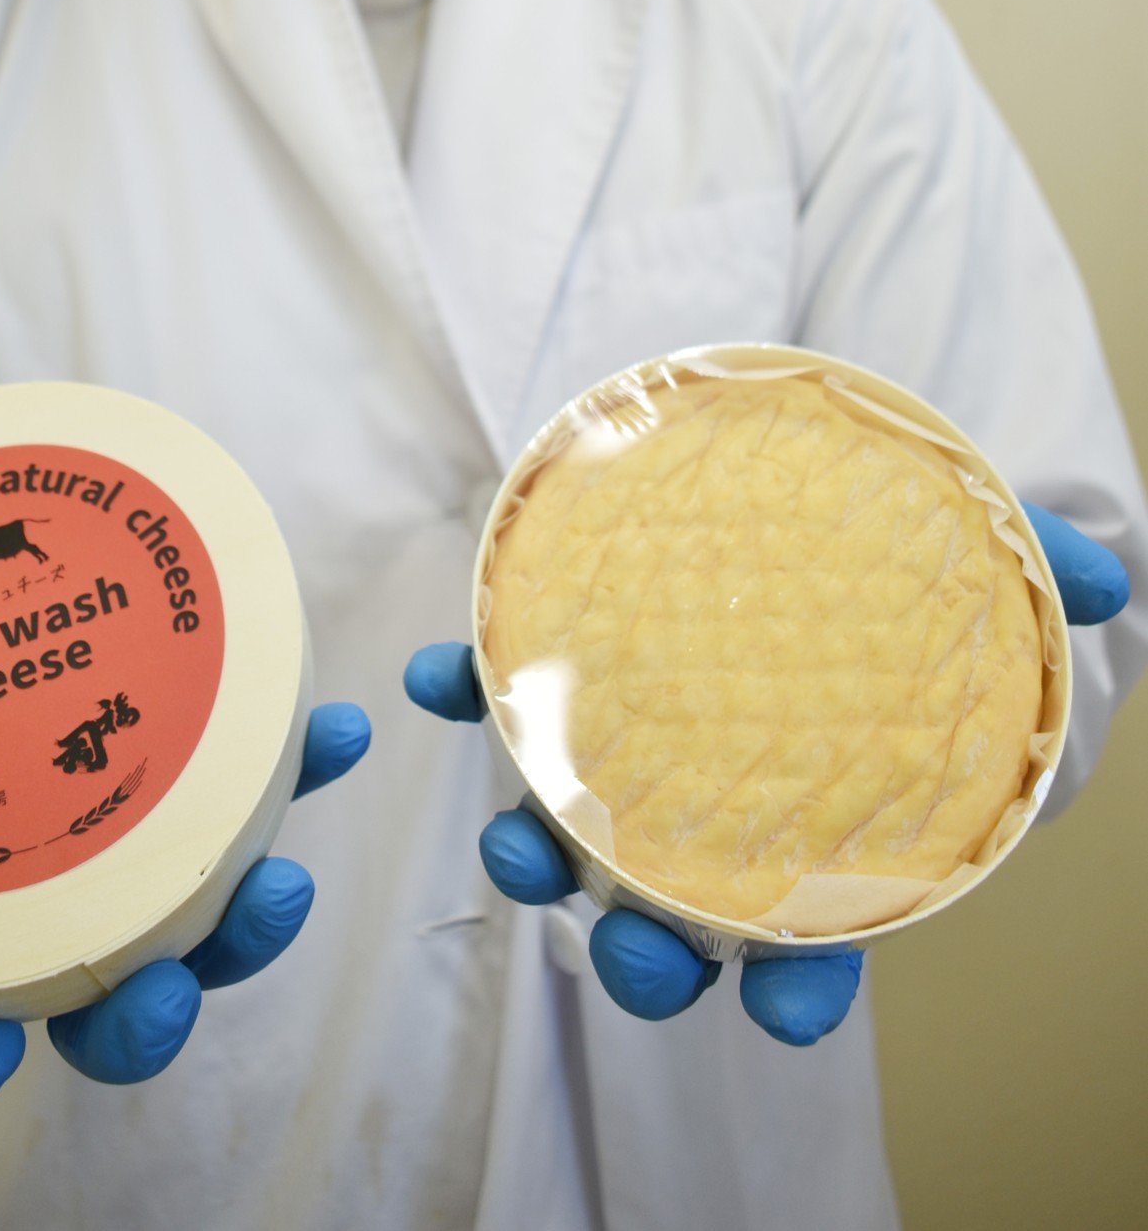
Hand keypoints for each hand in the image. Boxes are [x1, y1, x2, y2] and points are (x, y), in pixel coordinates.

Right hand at [0, 639, 367, 1104]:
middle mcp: (73, 899)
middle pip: (111, 1000)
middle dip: (141, 1020)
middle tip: (160, 998)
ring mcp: (156, 844)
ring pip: (209, 926)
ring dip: (251, 924)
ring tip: (283, 883)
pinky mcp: (225, 772)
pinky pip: (274, 788)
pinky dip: (306, 768)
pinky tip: (335, 734)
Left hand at [405, 504, 1128, 1048]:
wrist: (802, 500)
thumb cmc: (902, 578)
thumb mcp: (983, 574)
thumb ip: (1040, 580)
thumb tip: (1111, 577)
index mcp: (822, 829)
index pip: (821, 942)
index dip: (806, 992)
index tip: (791, 1018)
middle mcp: (717, 816)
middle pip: (678, 927)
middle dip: (645, 961)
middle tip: (627, 955)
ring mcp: (632, 758)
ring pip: (575, 845)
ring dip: (533, 859)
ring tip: (509, 843)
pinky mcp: (565, 682)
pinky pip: (504, 705)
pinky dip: (465, 697)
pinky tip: (436, 679)